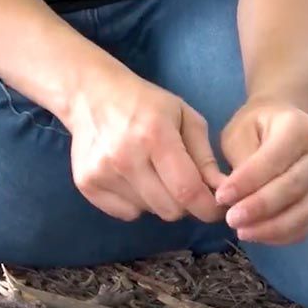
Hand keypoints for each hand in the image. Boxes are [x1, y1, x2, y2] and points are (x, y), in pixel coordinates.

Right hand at [64, 66, 225, 222]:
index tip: (216, 208)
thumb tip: (221, 190)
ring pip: (149, 211)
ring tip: (152, 174)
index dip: (208, 208)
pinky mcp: (86, 183)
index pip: (188, 191)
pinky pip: (125, 213)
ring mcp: (101, 172)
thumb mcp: (184, 117)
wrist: (89, 94)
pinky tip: (130, 179)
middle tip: (181, 184)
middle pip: (170, 209)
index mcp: (155, 137)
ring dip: (158, 200)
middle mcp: (125, 158)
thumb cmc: (144, 103)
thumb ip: (204, 155)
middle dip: (184, 203)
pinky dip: (135, 203)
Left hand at [214, 99, 307, 244]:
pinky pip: (307, 224)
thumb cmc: (255, 127)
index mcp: (299, 130)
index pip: (273, 160)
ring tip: (242, 232)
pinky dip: (283, 235)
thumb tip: (232, 196)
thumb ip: (240, 160)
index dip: (247, 182)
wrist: (282, 124)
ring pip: (305, 211)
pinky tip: (258, 235)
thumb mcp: (240, 132)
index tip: (221, 197)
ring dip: (272, 227)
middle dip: (260, 207)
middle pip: (293, 188)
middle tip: (231, 219)